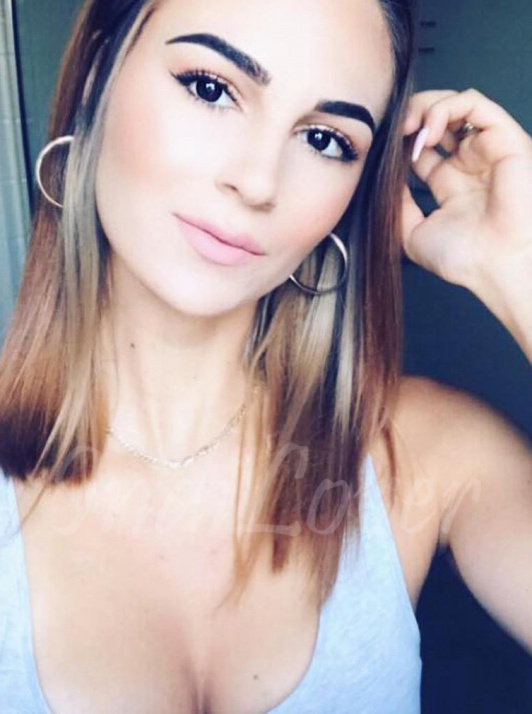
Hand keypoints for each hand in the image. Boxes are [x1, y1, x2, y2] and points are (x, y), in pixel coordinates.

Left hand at [400, 88, 531, 301]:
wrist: (492, 266)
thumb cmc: (461, 259)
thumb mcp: (411, 234)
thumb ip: (397, 205)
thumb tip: (384, 179)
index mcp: (451, 185)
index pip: (422, 147)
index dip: (400, 142)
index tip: (383, 151)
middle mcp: (470, 164)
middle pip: (438, 120)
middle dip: (411, 116)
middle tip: (394, 130)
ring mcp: (487, 150)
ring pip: (456, 104)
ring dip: (425, 107)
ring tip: (409, 128)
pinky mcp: (504, 138)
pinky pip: (475, 102)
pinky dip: (446, 107)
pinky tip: (429, 131)